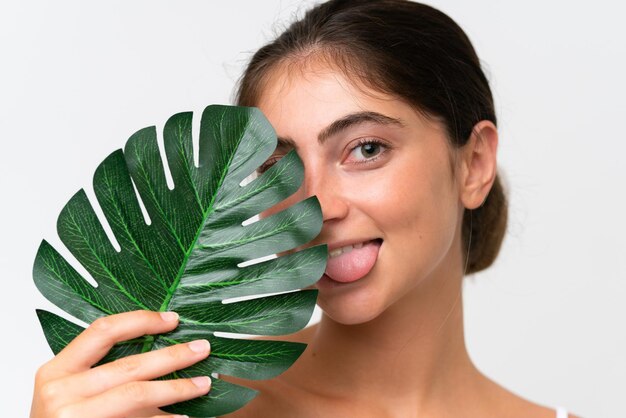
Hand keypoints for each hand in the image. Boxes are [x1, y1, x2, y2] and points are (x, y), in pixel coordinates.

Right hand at [30, 310, 211, 417]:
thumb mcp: (67, 392)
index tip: (172, 320)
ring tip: (204, 384)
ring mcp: (74, 417)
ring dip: (177, 388)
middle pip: (130, 365)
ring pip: (138, 394)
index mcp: (56, 371)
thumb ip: (98, 370)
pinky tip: (184, 417)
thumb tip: (157, 349)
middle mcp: (62, 392)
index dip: (141, 321)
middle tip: (202, 348)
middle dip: (173, 356)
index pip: (103, 331)